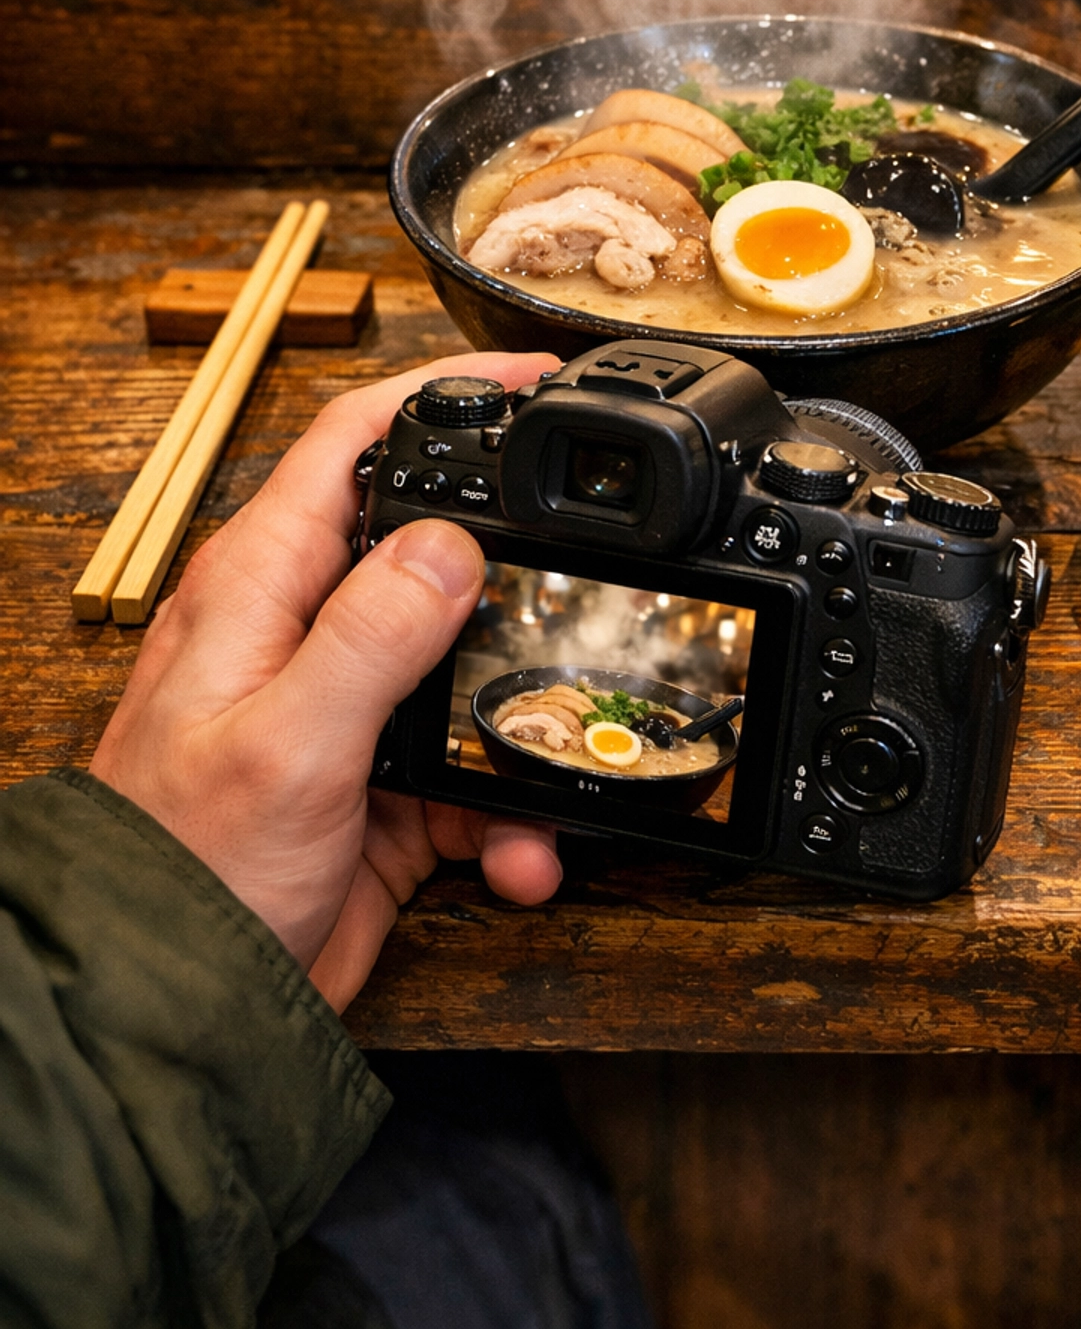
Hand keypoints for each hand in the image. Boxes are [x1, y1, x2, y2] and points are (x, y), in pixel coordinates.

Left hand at [91, 353, 563, 1011]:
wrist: (167, 1016)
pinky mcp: (377, 789)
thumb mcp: (287, 743)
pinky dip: (510, 815)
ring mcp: (344, 711)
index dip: (439, 392)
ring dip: (523, 723)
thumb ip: (372, 634)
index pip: (354, 442)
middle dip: (522, 573)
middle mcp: (302, 631)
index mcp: (262, 585)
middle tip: (599, 582)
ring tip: (559, 769)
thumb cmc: (179, 872)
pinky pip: (472, 775)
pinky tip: (521, 856)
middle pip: (436, 552)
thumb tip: (453, 543)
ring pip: (470, 671)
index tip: (530, 378)